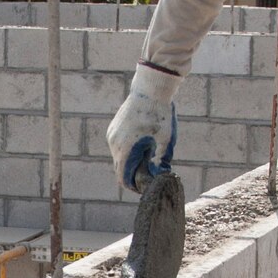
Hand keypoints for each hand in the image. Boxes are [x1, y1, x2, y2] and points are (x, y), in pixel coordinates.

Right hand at [107, 63, 179, 193]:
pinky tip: (141, 146)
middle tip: (148, 175)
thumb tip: (159, 176)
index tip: (144, 188)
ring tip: (147, 158)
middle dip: (132, 175)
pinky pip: (117, 147)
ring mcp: (112, 136)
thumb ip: (161, 161)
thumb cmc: (160, 115)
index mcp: (126, 150)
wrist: (150, 89)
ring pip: (118, 158)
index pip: (123, 178)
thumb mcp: (166, 140)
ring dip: (130, 162)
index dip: (133, 187)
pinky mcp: (113, 129)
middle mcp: (114, 144)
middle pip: (119, 170)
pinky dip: (127, 151)